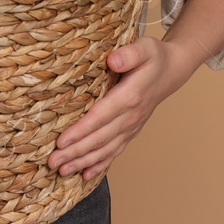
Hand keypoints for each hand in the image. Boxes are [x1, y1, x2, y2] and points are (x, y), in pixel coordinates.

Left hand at [45, 36, 190, 179]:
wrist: (171, 72)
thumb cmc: (154, 57)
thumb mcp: (145, 48)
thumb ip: (130, 54)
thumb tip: (112, 60)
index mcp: (130, 96)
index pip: (101, 117)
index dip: (81, 130)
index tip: (61, 141)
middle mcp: (131, 116)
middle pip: (99, 138)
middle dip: (75, 152)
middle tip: (53, 161)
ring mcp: (131, 127)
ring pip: (105, 149)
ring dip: (83, 162)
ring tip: (63, 170)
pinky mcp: (131, 131)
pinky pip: (115, 151)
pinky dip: (100, 164)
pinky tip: (86, 175)